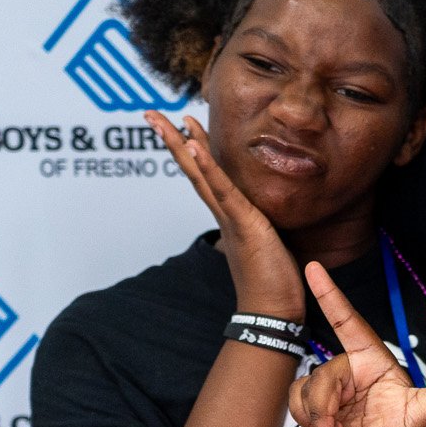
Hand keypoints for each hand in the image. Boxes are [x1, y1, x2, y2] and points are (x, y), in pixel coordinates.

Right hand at [150, 110, 303, 320]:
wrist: (273, 312)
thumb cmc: (274, 283)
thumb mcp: (270, 243)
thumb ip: (263, 227)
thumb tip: (267, 220)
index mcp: (230, 215)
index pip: (206, 177)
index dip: (193, 150)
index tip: (182, 124)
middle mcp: (224, 214)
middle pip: (192, 170)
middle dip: (172, 140)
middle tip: (151, 114)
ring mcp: (230, 217)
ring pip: (200, 175)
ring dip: (181, 145)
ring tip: (164, 119)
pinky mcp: (243, 222)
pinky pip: (223, 190)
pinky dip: (206, 167)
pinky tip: (191, 144)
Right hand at [289, 263, 425, 426]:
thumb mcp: (422, 414)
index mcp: (373, 360)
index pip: (349, 322)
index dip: (330, 294)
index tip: (313, 267)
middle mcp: (350, 369)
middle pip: (324, 373)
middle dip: (326, 409)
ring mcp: (330, 386)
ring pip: (309, 390)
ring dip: (320, 422)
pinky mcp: (313, 403)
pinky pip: (297, 402)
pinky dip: (310, 424)